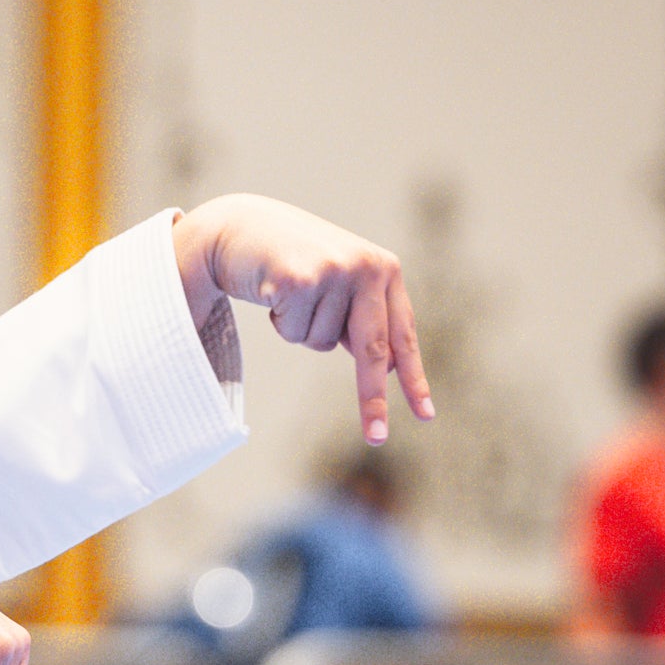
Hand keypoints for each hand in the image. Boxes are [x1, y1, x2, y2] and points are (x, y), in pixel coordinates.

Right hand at [172, 194, 434, 444]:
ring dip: (300, 329)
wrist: (239, 226)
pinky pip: (294, 332)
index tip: (425, 415)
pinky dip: (280, 321)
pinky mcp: (299, 278)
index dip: (413, 377)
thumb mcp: (338, 284)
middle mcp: (365, 266)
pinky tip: (272, 290)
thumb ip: (363, 318)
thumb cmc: (292, 260)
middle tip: (377, 438)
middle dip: (372, 398)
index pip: (401, 334)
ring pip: (321, 344)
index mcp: (384, 269)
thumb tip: (388, 370)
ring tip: (289, 296)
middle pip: (372, 349)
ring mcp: (333, 270)